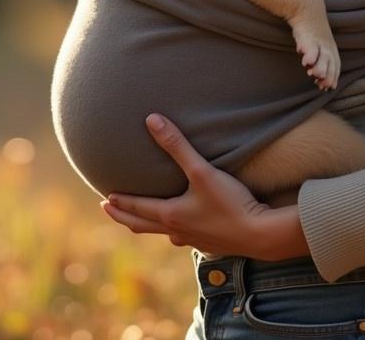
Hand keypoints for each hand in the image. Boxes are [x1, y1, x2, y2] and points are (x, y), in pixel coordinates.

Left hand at [100, 114, 310, 259]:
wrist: (259, 234)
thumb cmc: (229, 202)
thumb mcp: (201, 171)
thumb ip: (177, 145)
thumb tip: (152, 120)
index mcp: (170, 215)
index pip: (137, 208)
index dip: (121, 203)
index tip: (105, 199)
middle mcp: (177, 230)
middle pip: (142, 226)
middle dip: (125, 217)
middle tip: (110, 210)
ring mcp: (193, 240)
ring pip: (164, 234)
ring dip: (149, 226)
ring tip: (145, 220)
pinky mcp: (210, 243)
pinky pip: (185, 239)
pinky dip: (176, 233)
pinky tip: (183, 231)